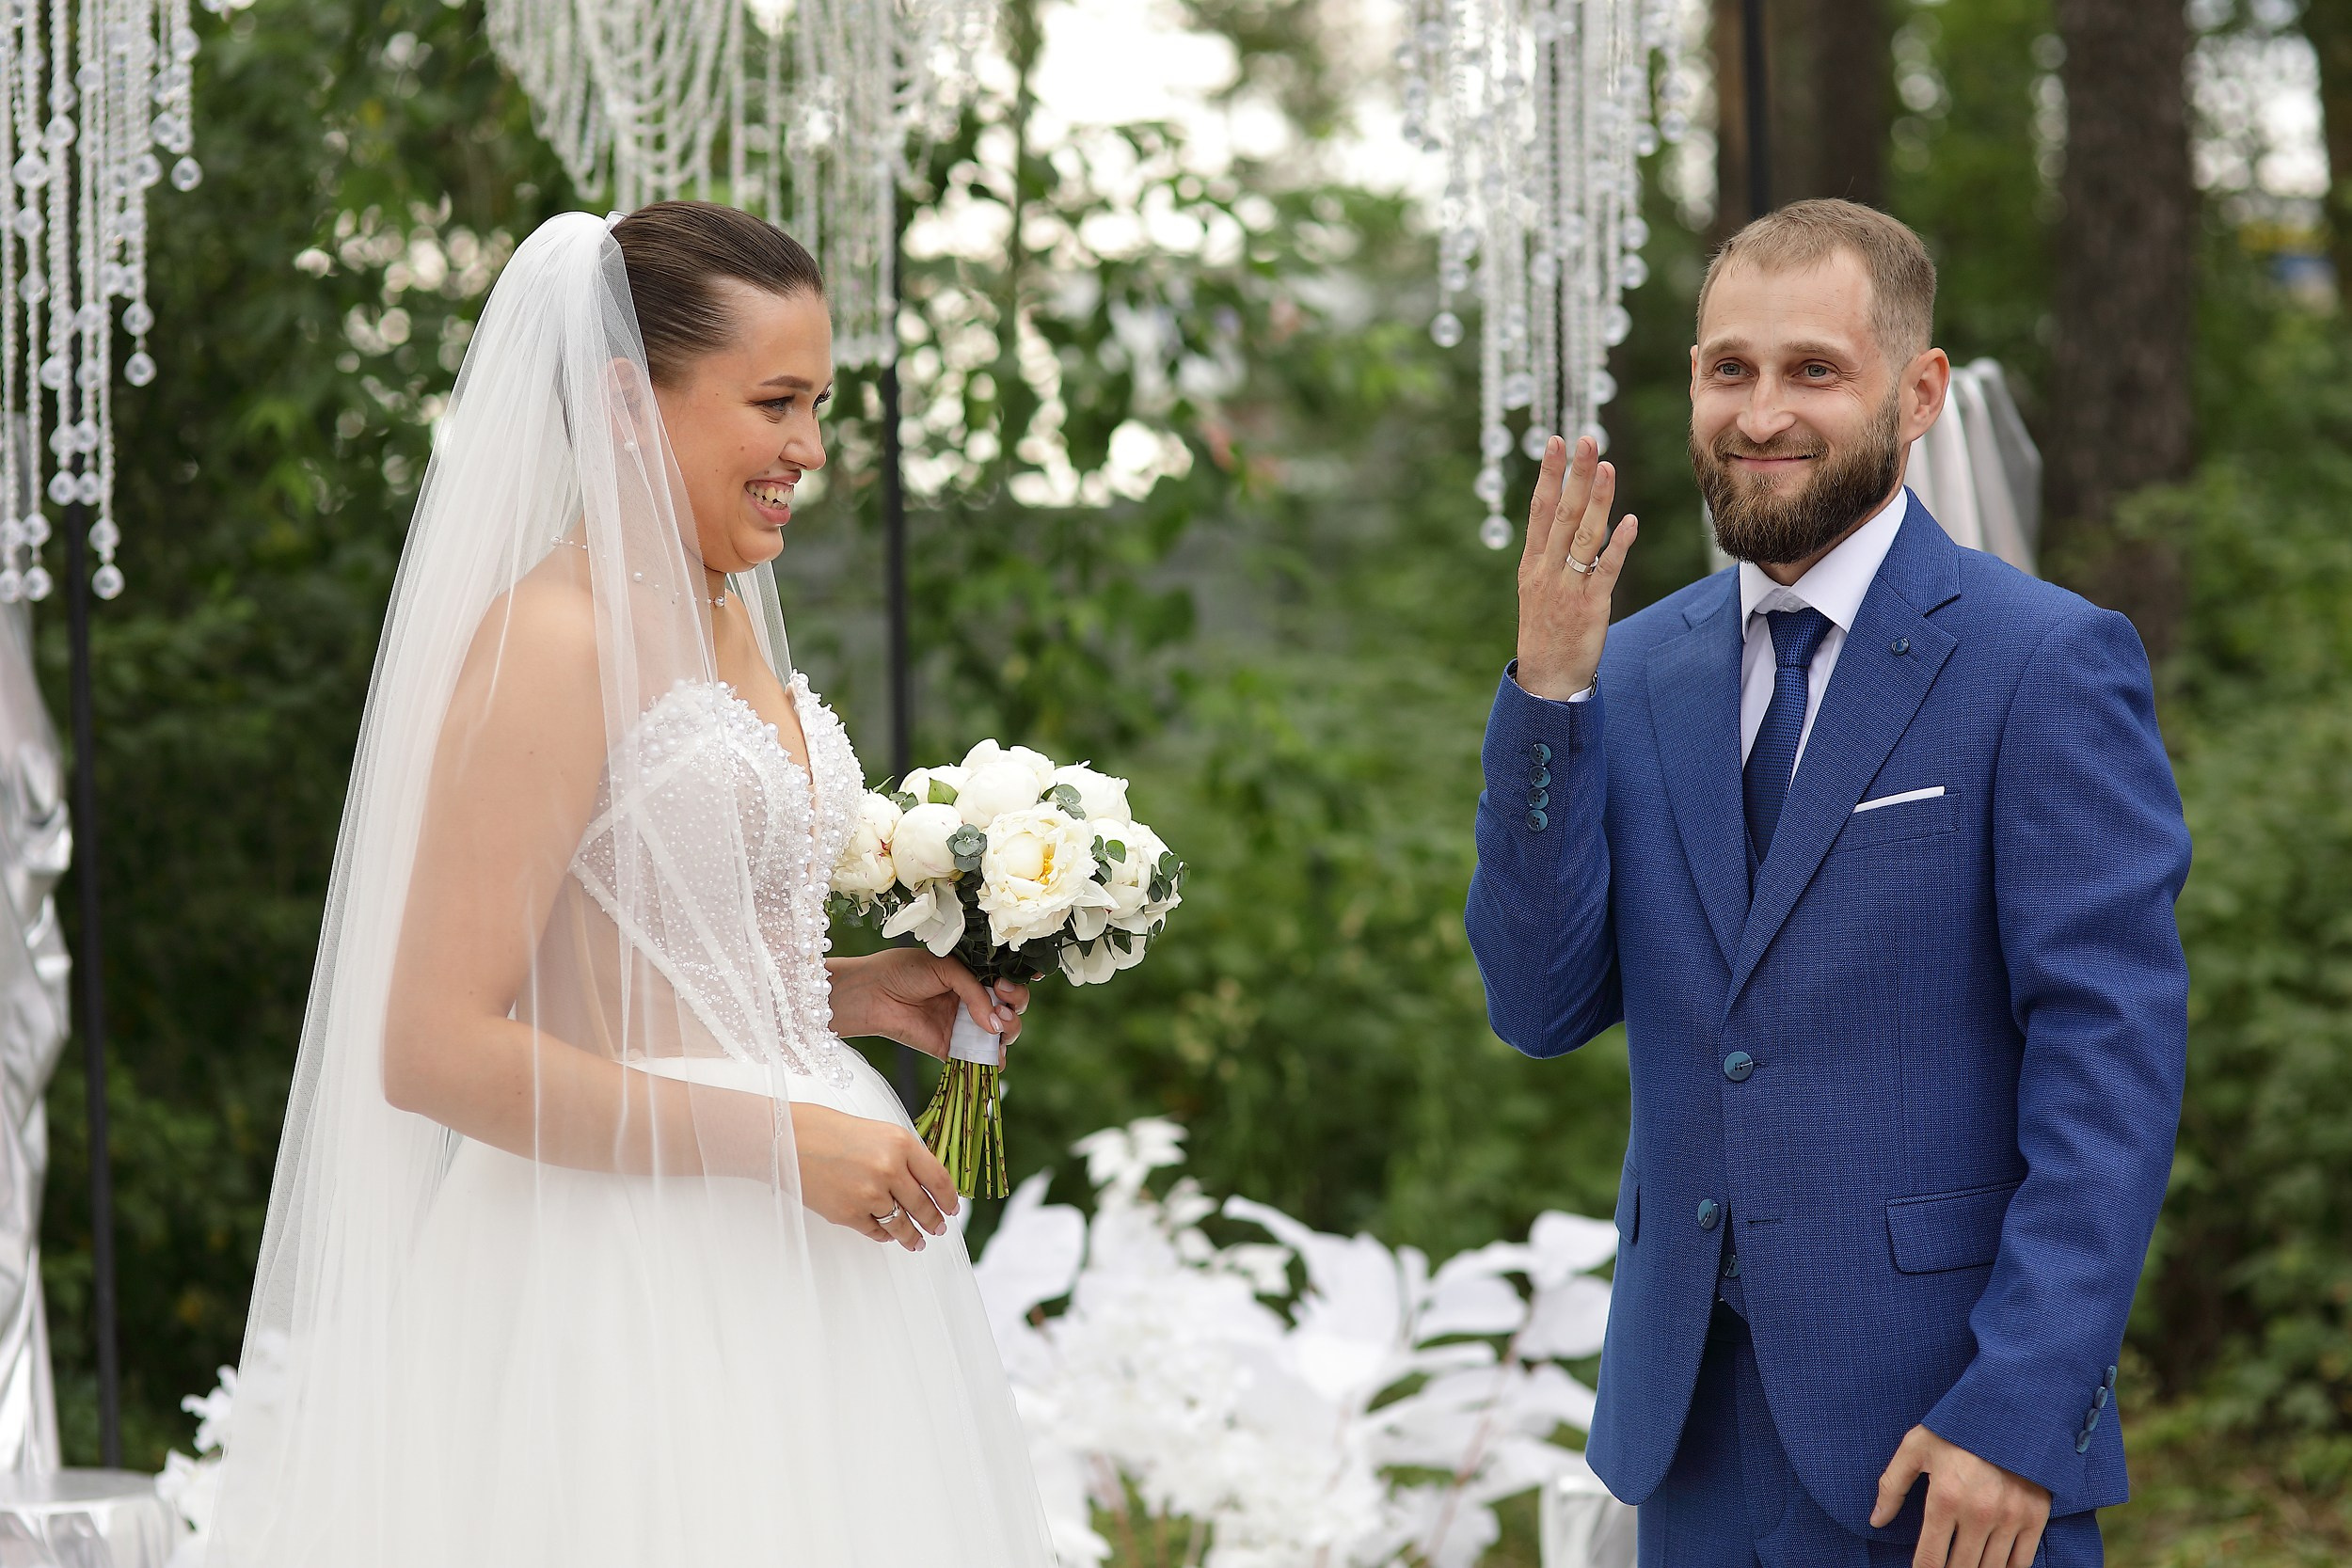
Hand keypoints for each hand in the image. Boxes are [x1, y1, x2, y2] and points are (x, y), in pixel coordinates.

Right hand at [790, 1102, 959, 1247]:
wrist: (787, 1139)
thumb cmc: (830, 1130)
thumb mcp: (878, 1132)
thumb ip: (903, 1155)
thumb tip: (925, 1182)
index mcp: (901, 1144)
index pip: (938, 1178)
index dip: (948, 1198)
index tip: (952, 1208)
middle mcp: (890, 1169)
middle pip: (923, 1205)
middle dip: (933, 1221)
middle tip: (937, 1228)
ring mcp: (870, 1194)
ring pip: (901, 1224)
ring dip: (912, 1236)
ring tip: (917, 1242)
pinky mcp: (849, 1214)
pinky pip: (875, 1231)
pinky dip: (884, 1235)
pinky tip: (887, 1236)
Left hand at [826, 948, 1026, 1060]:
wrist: (873, 993)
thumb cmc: (905, 971)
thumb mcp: (946, 968)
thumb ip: (974, 991)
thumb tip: (995, 1023)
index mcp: (974, 977)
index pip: (1008, 982)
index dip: (1018, 984)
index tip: (1013, 982)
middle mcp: (973, 1002)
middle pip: (1012, 1008)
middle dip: (1016, 1004)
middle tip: (1002, 999)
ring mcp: (964, 1026)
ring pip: (1002, 1034)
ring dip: (1010, 1029)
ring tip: (997, 1022)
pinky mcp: (951, 1048)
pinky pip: (979, 1059)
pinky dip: (993, 1061)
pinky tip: (995, 1053)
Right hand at [1515, 434, 1639, 700]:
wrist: (1545, 678)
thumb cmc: (1545, 631)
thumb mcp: (1537, 589)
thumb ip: (1551, 554)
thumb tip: (1568, 520)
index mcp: (1532, 563)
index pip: (1540, 509)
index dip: (1548, 475)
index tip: (1556, 442)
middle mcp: (1547, 570)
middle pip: (1563, 514)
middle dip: (1574, 475)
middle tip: (1586, 440)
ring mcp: (1568, 587)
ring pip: (1583, 536)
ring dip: (1597, 500)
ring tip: (1608, 467)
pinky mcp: (1590, 606)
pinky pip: (1605, 570)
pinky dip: (1617, 545)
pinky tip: (1629, 521)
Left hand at [1873, 1424, 2050, 1567]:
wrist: (2010, 1409)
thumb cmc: (1956, 1427)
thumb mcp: (1915, 1447)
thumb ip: (1892, 1485)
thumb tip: (1876, 1520)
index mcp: (1945, 1498)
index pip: (1929, 1559)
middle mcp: (1979, 1513)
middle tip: (1942, 1567)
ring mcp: (2010, 1518)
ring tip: (1964, 1564)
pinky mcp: (2035, 1517)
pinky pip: (2022, 1563)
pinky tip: (1993, 1564)